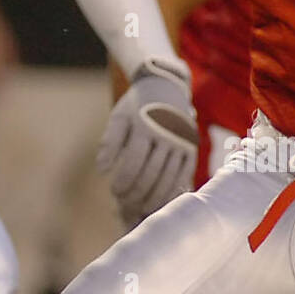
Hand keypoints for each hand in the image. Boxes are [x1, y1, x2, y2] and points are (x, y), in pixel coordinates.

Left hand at [97, 55, 198, 228]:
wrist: (166, 86)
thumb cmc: (137, 105)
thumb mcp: (119, 117)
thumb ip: (110, 142)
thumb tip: (102, 170)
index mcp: (145, 125)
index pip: (133, 162)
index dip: (123, 181)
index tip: (114, 191)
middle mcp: (167, 134)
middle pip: (151, 174)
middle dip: (136, 193)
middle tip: (124, 202)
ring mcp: (182, 142)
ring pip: (169, 178)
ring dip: (153, 197)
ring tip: (140, 207)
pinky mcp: (192, 149)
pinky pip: (184, 176)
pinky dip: (172, 191)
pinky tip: (161, 201)